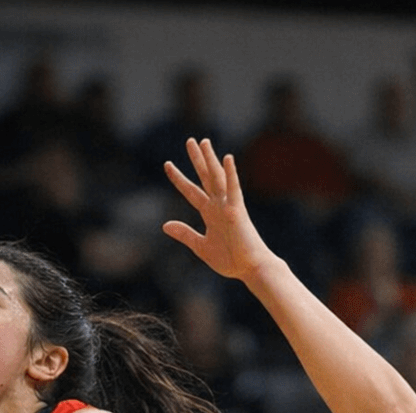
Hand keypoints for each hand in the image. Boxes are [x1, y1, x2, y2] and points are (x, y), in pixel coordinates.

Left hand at [162, 138, 275, 282]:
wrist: (250, 269)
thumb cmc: (231, 259)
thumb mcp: (201, 246)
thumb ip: (185, 234)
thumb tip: (165, 225)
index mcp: (210, 214)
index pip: (191, 192)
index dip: (179, 179)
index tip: (168, 164)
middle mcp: (219, 206)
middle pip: (205, 178)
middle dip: (197, 160)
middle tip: (190, 140)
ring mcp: (228, 206)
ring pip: (217, 178)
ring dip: (210, 160)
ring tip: (203, 142)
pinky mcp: (237, 211)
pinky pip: (234, 189)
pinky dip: (230, 174)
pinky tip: (227, 158)